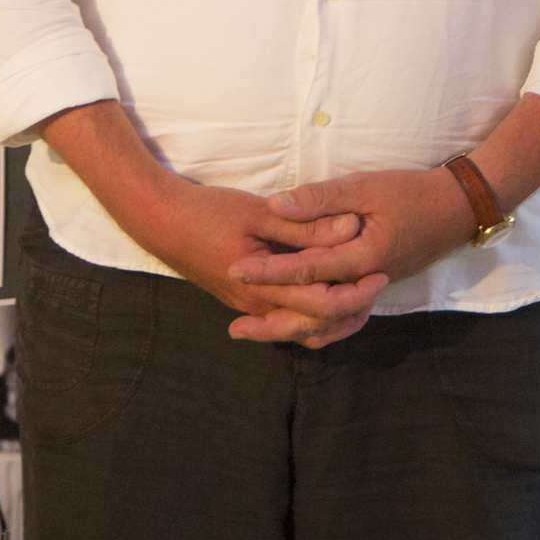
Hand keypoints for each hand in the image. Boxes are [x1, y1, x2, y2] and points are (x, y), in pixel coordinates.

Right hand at [137, 177, 388, 349]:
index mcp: (263, 287)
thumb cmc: (206, 212)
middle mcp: (257, 306)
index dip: (356, 292)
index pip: (322, 305)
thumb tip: (350, 227)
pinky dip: (308, 312)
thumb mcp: (259, 212)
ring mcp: (248, 306)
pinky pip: (283, 318)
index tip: (380, 271)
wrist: (159, 220)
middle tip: (377, 285)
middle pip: (316, 324)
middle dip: (351, 309)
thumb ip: (306, 226)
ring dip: (332, 316)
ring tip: (360, 296)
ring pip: (300, 327)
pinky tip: (324, 296)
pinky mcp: (242, 300)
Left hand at [226, 166, 477, 340]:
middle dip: (273, 318)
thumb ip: (321, 198)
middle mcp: (367, 282)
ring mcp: (371, 289)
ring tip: (256, 333)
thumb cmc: (411, 192)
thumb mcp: (364, 186)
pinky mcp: (372, 287)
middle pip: (315, 312)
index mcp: (364, 258)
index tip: (236, 270)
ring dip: (292, 328)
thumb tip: (277, 204)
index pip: (307, 269)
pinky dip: (317, 325)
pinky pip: (342, 317)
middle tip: (235, 328)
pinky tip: (292, 323)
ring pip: (329, 322)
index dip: (269, 271)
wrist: (456, 209)